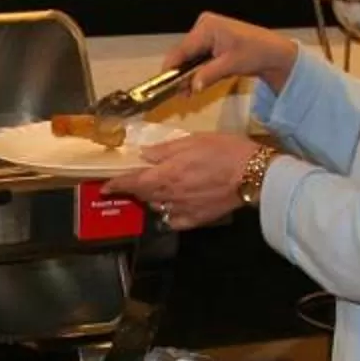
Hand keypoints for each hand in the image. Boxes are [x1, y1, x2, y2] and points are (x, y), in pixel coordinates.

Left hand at [107, 130, 257, 230]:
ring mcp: (183, 209)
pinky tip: (173, 205)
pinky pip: (173, 220)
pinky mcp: (197, 219)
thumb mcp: (194, 140)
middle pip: (143, 195)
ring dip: (152, 198)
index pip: (133, 181)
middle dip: (134, 189)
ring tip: (157, 188)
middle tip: (131, 182)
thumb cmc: (225, 151)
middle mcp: (170, 195)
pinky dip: (168, 213)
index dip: (117, 184)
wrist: (254, 174)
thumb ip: (166, 150)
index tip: (105, 186)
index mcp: (167, 174)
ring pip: (157, 206)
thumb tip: (145, 154)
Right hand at [165, 11, 300, 98]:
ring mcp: (206, 34)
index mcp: (206, 26)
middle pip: (184, 54)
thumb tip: (192, 87)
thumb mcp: (231, 64)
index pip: (182, 49)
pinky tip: (195, 86)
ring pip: (190, 58)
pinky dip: (197, 72)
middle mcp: (203, 26)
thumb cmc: (256, 52)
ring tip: (187, 94)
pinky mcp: (211, 43)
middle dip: (181, 75)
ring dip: (188, 76)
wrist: (274, 53)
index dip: (172, 68)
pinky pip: (198, 58)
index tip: (165, 85)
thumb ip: (208, 75)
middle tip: (181, 95)